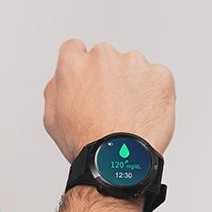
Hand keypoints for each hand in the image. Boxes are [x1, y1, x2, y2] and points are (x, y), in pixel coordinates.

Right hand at [43, 39, 175, 161]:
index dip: (81, 69)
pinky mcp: (160, 75)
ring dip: (132, 84)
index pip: (75, 49)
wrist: (118, 162)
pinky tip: (144, 114)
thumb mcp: (52, 119)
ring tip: (128, 115)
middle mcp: (103, 57)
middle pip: (105, 58)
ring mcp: (134, 64)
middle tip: (110, 107)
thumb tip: (62, 80)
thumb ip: (56, 89)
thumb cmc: (88, 144)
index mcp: (74, 64)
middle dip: (108, 77)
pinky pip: (158, 79)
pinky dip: (154, 93)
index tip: (88, 81)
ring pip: (133, 68)